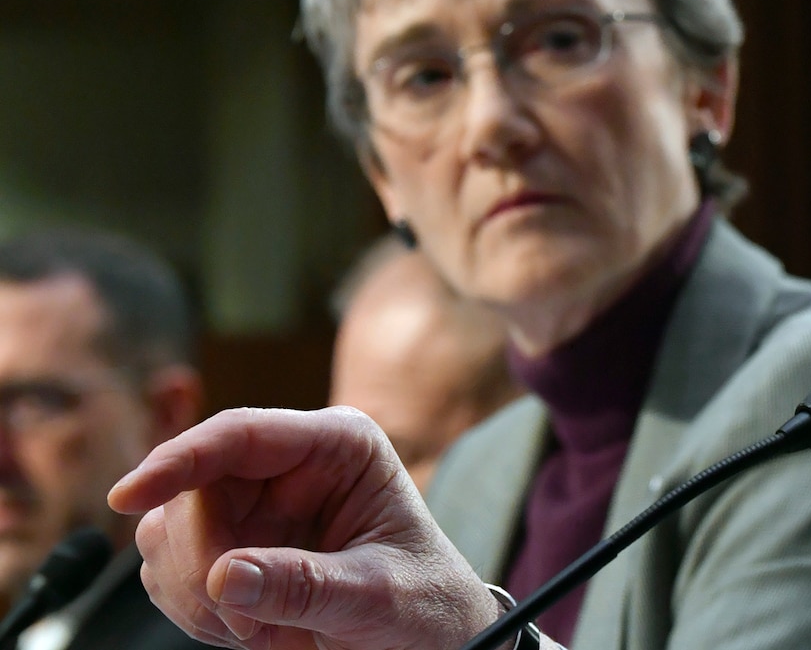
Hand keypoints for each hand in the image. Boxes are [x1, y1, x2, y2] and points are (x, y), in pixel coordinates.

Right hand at [109, 406, 499, 649]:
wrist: (428, 638)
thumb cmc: (423, 602)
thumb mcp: (376, 595)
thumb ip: (304, 585)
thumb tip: (224, 576)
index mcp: (337, 445)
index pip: (239, 434)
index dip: (179, 460)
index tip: (128, 495)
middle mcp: (289, 465)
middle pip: (194, 491)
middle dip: (202, 562)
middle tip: (245, 624)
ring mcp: (254, 505)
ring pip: (171, 533)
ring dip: (197, 593)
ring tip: (264, 631)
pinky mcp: (231, 545)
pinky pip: (173, 572)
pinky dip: (196, 611)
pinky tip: (249, 630)